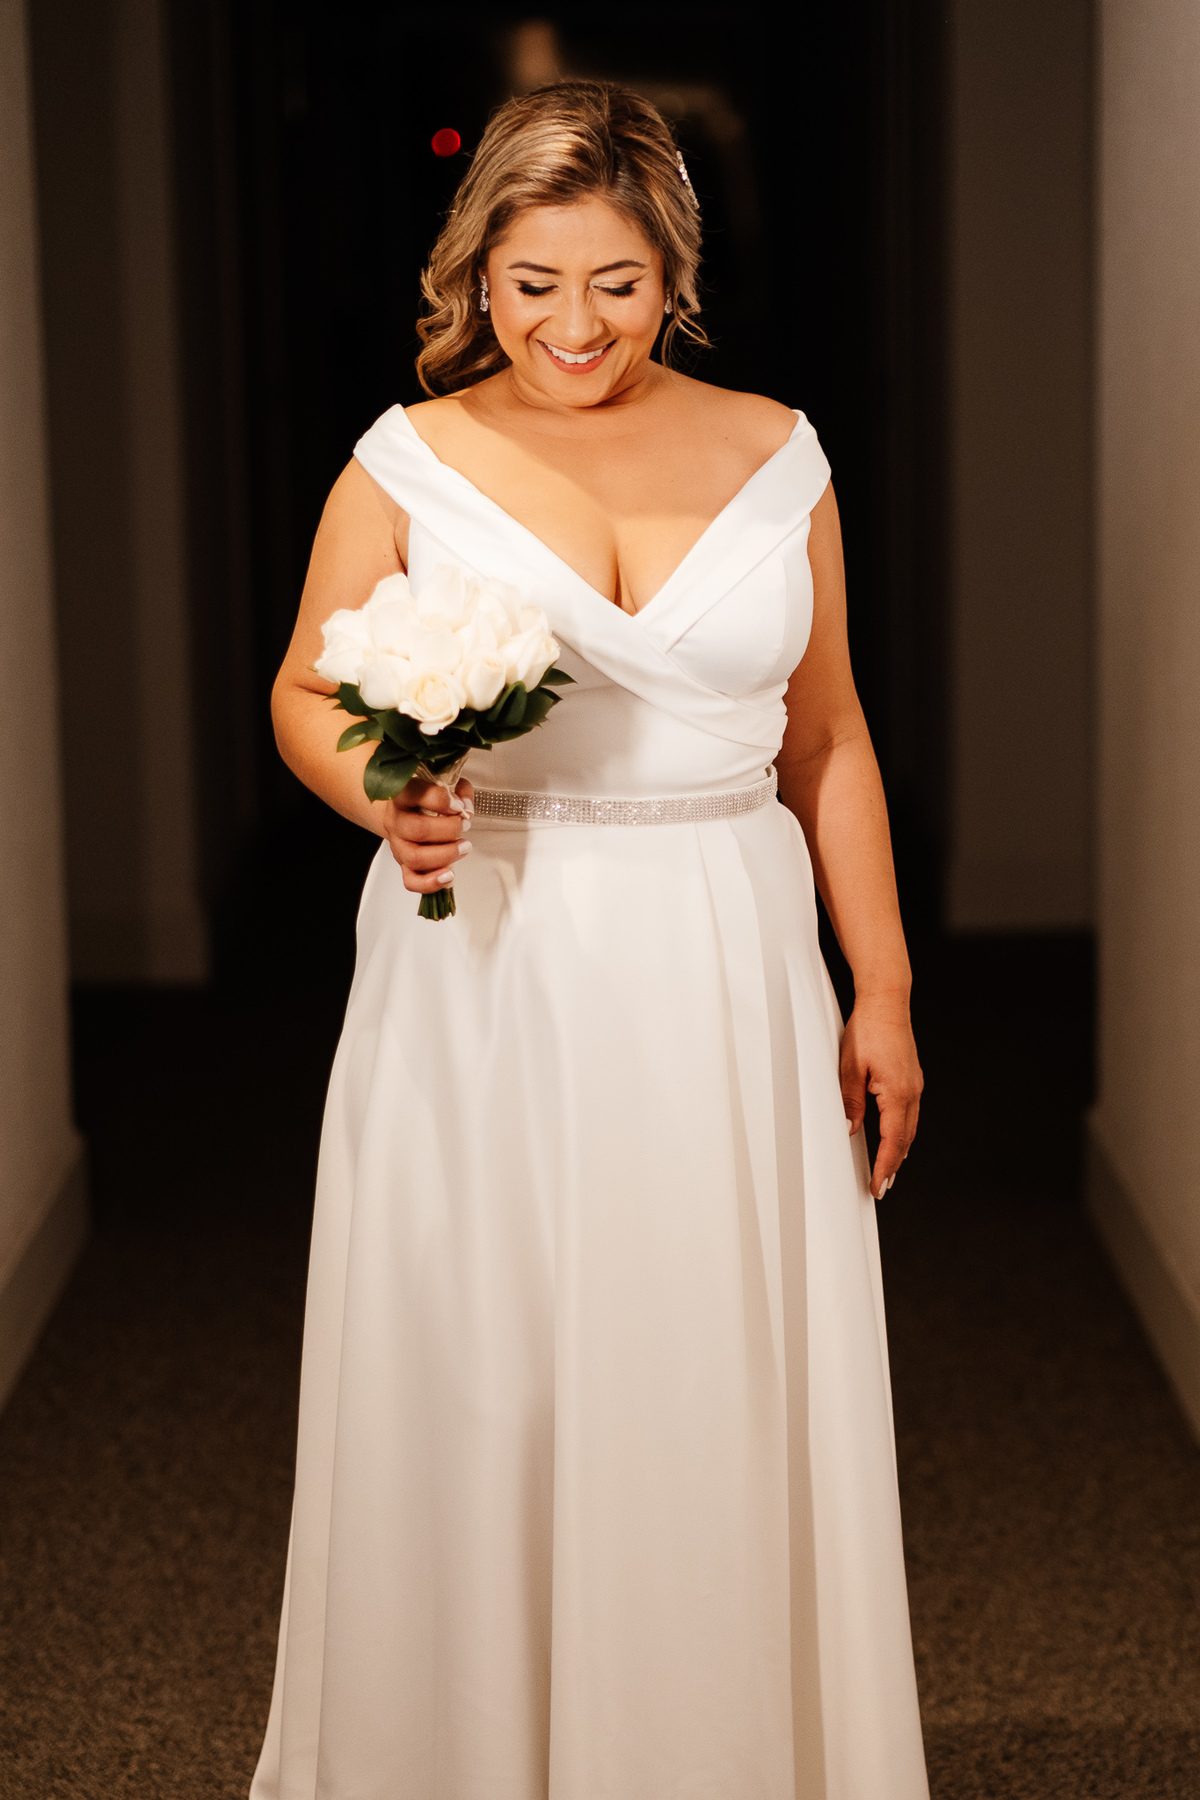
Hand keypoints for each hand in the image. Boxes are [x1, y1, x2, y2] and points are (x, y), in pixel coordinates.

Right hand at [382, 776, 474, 894]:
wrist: (404, 812)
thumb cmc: (427, 798)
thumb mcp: (446, 784)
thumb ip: (460, 791)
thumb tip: (466, 809)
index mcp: (403, 795)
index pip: (414, 794)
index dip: (440, 801)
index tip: (458, 806)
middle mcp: (396, 820)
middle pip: (417, 830)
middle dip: (448, 830)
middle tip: (465, 825)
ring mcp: (398, 845)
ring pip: (415, 857)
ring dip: (445, 855)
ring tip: (465, 847)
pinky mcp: (403, 864)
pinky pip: (411, 881)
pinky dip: (431, 883)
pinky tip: (449, 876)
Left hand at [839, 994, 922, 1199]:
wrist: (886, 1001)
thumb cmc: (868, 1029)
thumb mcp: (850, 1068)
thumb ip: (851, 1101)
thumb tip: (850, 1129)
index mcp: (898, 1093)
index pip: (893, 1140)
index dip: (885, 1166)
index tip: (877, 1185)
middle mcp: (912, 1092)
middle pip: (905, 1139)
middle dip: (893, 1165)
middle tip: (881, 1187)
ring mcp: (915, 1084)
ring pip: (910, 1127)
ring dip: (900, 1151)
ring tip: (889, 1170)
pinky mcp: (912, 1078)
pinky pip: (910, 1113)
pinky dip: (903, 1132)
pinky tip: (896, 1137)